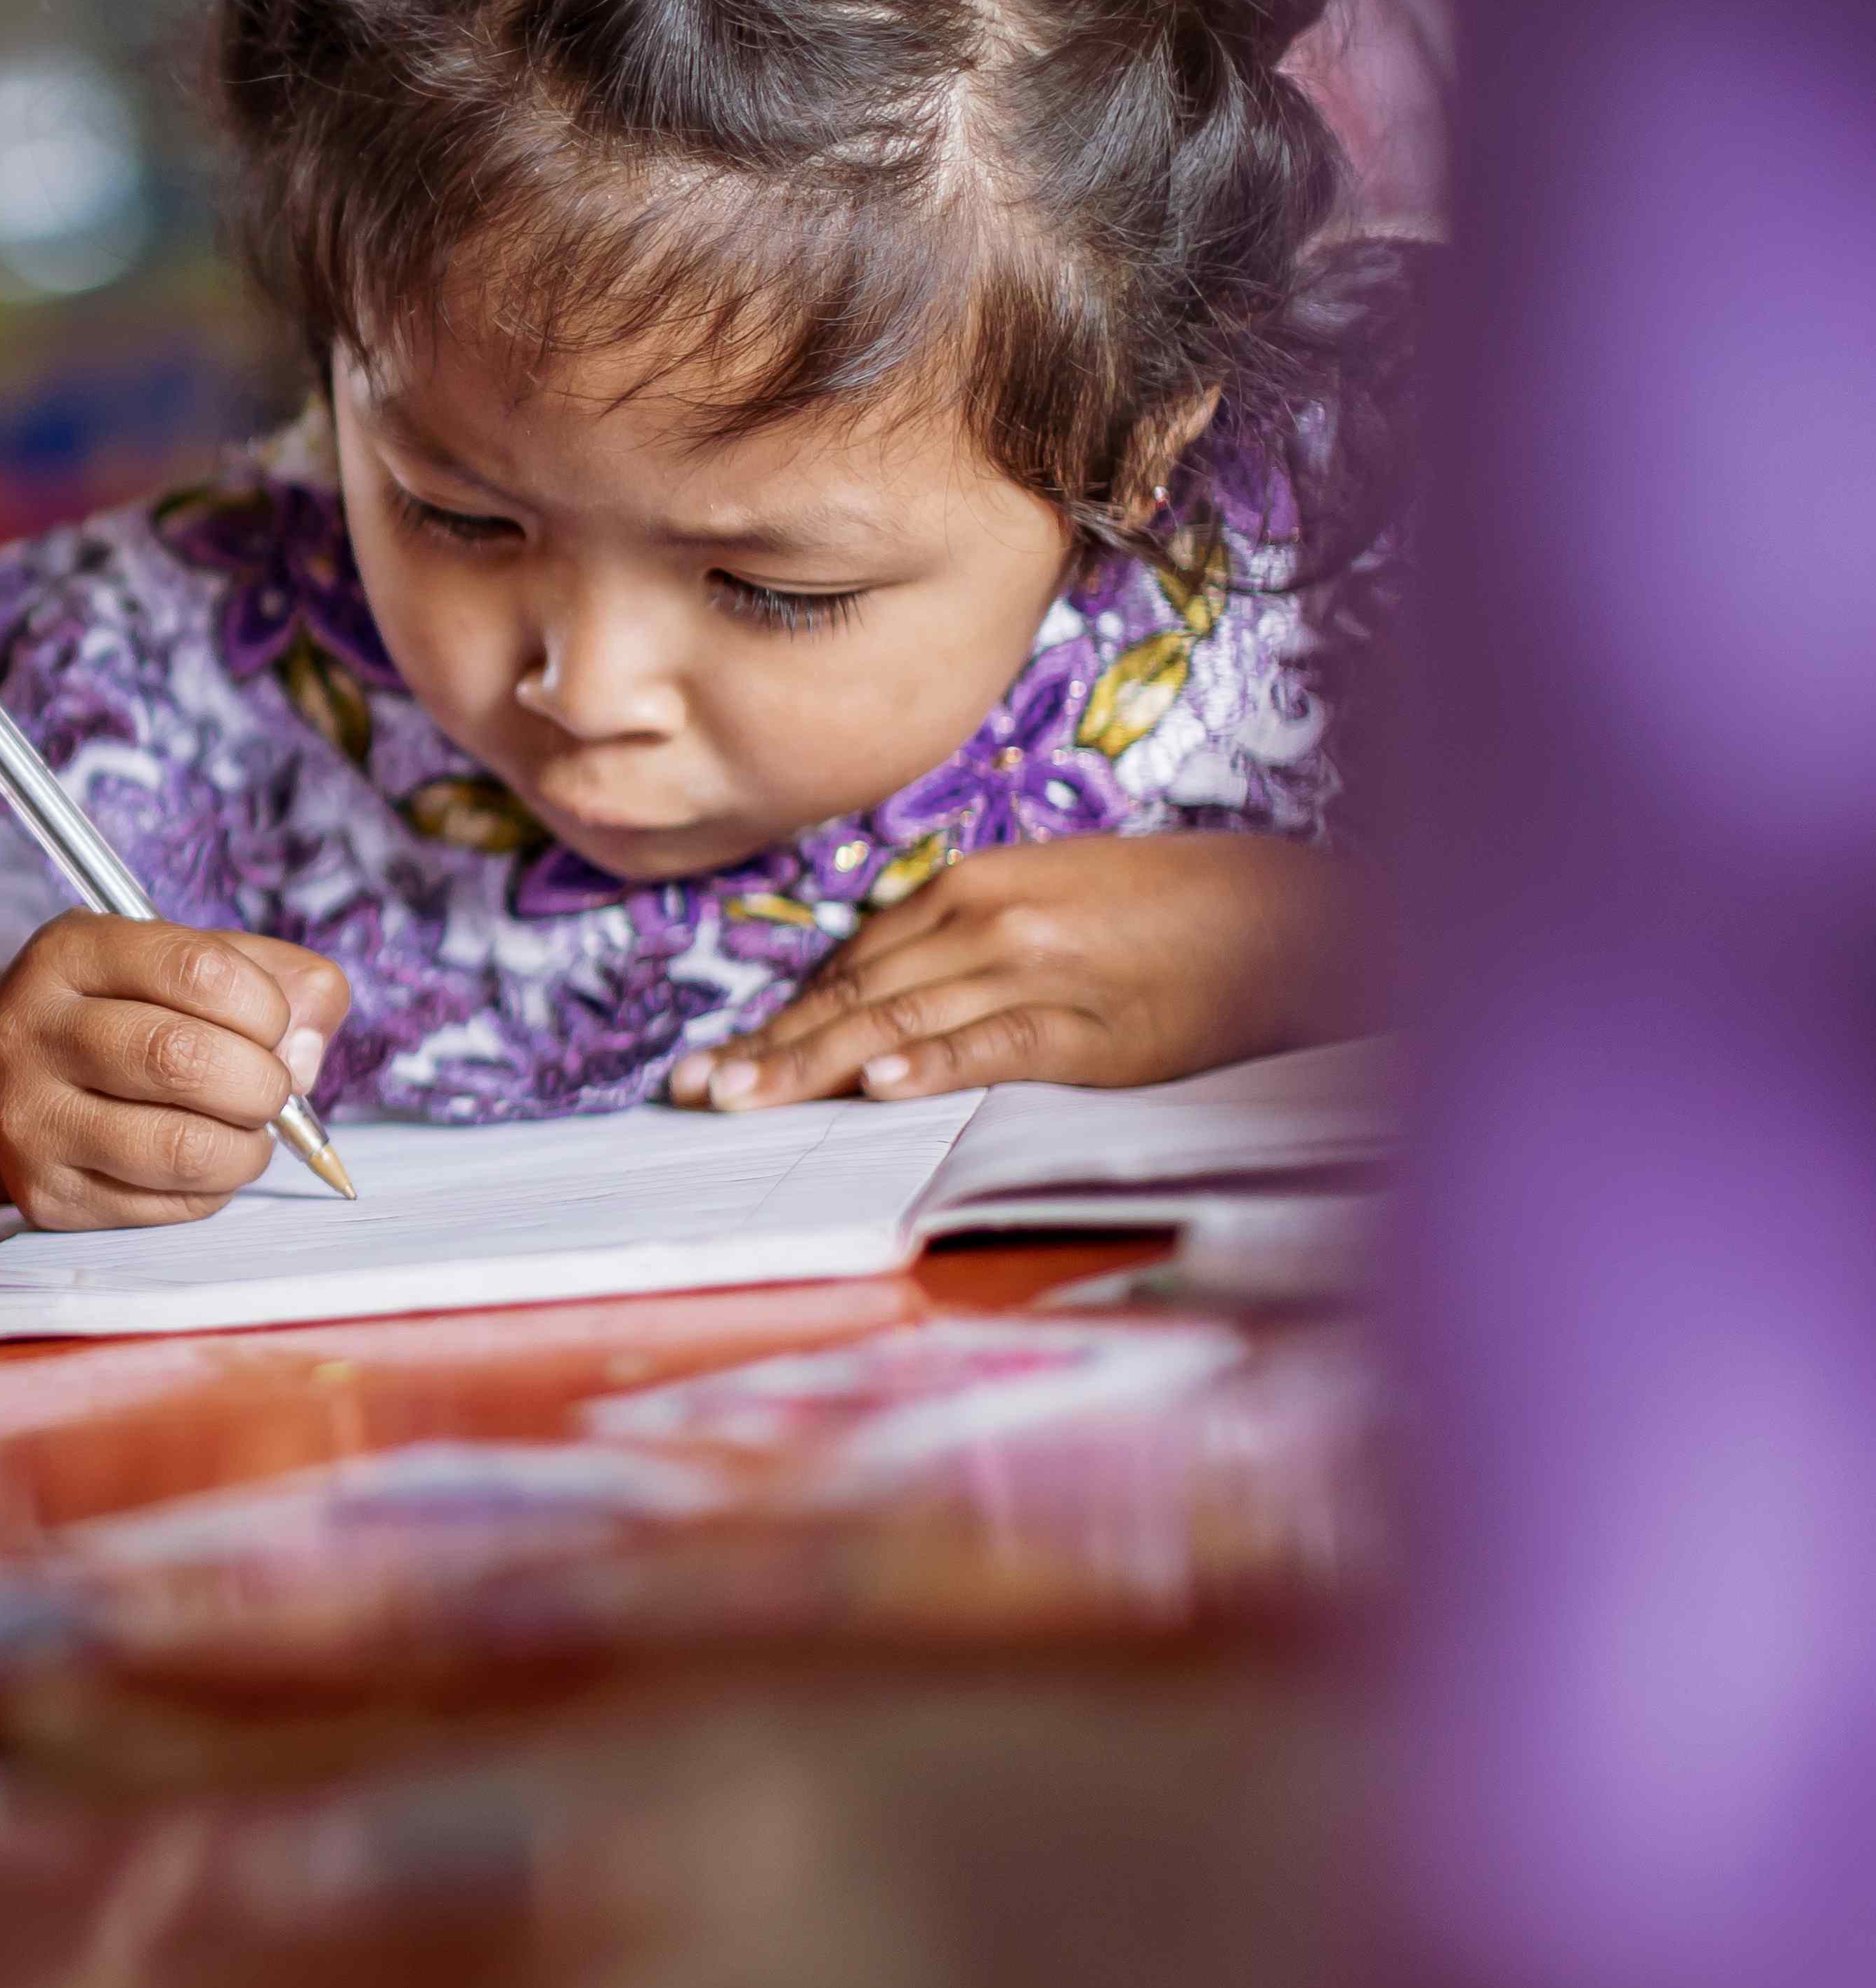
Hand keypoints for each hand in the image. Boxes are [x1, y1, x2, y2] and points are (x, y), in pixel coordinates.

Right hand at [0, 911, 352, 1229]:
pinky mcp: (46, 1194)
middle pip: (182, 1059)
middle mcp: (31, 1032)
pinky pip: (169, 1204)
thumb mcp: (186, 962)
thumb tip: (305, 1052)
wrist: (12, 1079)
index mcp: (68, 953)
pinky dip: (214, 1187)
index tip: (272, 1023)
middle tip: (268, 1086)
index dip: (266, 1004)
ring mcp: (30, 1119)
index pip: (198, 969)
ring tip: (243, 1128)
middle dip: (262, 1082)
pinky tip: (201, 1159)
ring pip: (180, 1148)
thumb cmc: (123, 1013)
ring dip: (246, 1147)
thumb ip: (275, 979)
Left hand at [673, 831, 1353, 1109]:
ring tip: (748, 1097)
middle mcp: (987, 922)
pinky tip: (882, 1086)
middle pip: (856, 994)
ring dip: (817, 1062)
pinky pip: (998, 1043)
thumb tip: (877, 1005)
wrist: (1289, 914)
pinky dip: (937, 1062)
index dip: (779, 1018)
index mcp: (970, 890)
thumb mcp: (1047, 906)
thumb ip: (957, 945)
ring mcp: (1037, 970)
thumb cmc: (1168, 912)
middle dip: (771, 1047)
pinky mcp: (1092, 1024)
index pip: (850, 964)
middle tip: (698, 1091)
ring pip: (903, 1019)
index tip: (717, 1061)